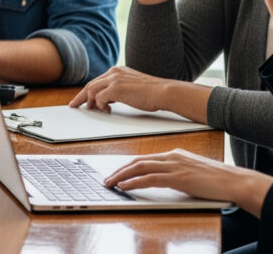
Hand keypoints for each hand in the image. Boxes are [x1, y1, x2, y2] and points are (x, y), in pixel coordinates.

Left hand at [67, 66, 170, 111]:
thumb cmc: (151, 93)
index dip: (87, 91)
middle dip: (81, 96)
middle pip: (90, 85)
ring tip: (91, 110)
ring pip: (91, 91)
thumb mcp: (131, 87)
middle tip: (74, 106)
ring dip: (89, 102)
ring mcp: (113, 79)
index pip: (97, 81)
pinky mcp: (115, 88)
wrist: (163, 92)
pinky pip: (99, 98)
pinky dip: (100, 105)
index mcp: (117, 71)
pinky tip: (107, 110)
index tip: (81, 99)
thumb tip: (106, 99)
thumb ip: (118, 89)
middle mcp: (113, 72)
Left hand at [103, 149, 272, 214]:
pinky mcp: (178, 178)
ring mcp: (174, 166)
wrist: (235, 180)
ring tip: (109, 183)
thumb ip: (176, 172)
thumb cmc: (216, 178)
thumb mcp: (191, 171)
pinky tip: (124, 186)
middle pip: (137, 161)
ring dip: (121, 176)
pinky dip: (134, 182)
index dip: (127, 165)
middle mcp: (171, 157)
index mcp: (174, 154)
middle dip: (119, 170)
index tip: (116, 171)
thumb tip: (162, 180)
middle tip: (106, 178)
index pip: (144, 158)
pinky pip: (149, 178)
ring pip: (139, 168)